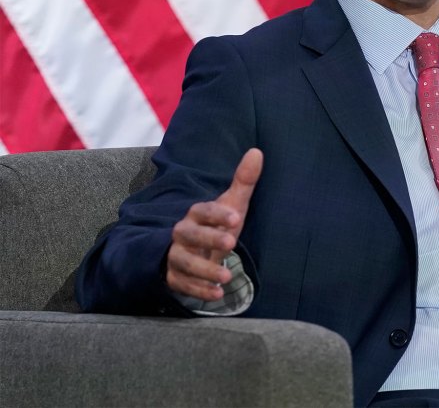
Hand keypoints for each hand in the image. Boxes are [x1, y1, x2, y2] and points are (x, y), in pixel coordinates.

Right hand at [165, 148, 262, 300]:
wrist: (192, 249)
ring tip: (227, 276)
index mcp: (196, 214)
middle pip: (189, 234)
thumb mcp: (232, 204)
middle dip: (209, 238)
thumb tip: (257, 152)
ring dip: (204, 269)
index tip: (236, 217)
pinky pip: (182, 284)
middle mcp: (181, 233)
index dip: (218, 214)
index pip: (203, 210)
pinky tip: (217, 294)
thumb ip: (244, 181)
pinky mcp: (174, 276)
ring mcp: (175, 255)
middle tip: (231, 243)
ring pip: (183, 262)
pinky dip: (198, 290)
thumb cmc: (217, 224)